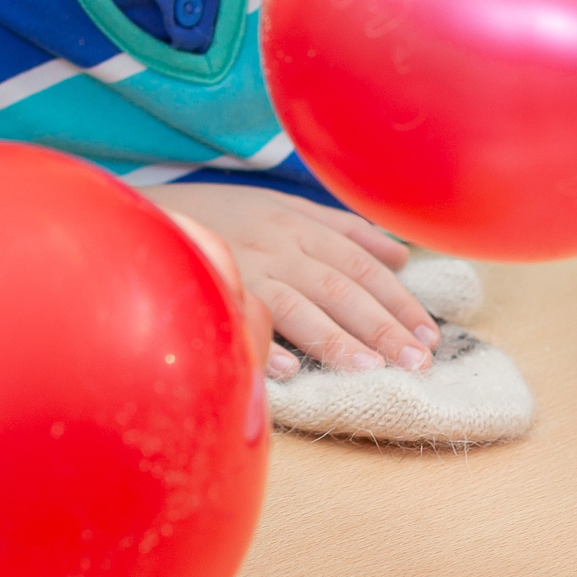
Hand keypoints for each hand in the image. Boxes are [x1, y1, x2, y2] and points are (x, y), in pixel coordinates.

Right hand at [150, 184, 434, 378]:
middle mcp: (276, 245)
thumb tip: (400, 254)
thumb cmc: (221, 214)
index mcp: (297, 225)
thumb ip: (341, 228)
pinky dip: (260, 341)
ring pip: (298, 303)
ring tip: (371, 370)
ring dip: (335, 338)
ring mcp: (243, 266)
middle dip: (382, 324)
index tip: (428, 335)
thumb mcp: (282, 206)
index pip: (360, 264)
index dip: (398, 299)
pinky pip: (239, 316)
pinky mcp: (209, 287)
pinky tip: (284, 369)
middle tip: (417, 362)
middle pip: (339, 286)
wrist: (147, 210)